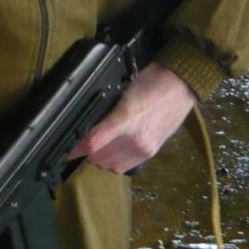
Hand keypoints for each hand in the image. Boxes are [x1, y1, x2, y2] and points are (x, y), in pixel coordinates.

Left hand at [67, 62, 197, 173]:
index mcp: (126, 118)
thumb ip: (105, 111)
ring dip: (100, 158)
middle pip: (98, 158)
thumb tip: (87, 125)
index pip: (93, 142)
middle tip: (84, 141)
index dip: (75, 148)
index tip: (66, 148)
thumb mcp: (122, 89)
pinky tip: (113, 149)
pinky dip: (113, 161)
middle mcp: (135, 138)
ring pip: (109, 166)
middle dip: (87, 151)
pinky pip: (123, 167)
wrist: (182, 85)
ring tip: (99, 145)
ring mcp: (144, 148)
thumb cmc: (152, 80)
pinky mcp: (150, 153)